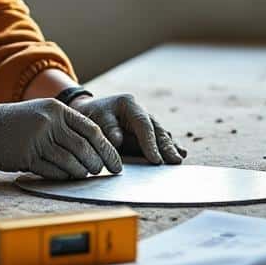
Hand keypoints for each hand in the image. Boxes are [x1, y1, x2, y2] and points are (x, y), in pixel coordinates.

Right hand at [0, 98, 123, 179]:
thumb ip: (68, 126)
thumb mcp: (44, 112)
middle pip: (84, 148)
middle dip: (97, 163)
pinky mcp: (27, 156)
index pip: (92, 130)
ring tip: (85, 175)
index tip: (116, 163)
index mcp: (58, 110)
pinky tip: (68, 177)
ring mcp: (38, 140)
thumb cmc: (19, 122)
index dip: (108, 149)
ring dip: (81, 172)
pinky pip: (53, 171)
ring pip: (71, 162)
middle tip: (101, 171)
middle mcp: (50, 123)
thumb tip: (96, 149)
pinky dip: (64, 177)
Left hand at [70, 94, 185, 164]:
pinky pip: (158, 137)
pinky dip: (168, 145)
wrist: (86, 112)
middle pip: (156, 128)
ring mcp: (144, 119)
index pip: (142, 124)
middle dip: (166, 146)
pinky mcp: (144, 129)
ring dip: (170, 146)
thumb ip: (107, 129)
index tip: (155, 159)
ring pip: (160, 133)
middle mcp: (140, 109)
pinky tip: (179, 153)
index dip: (150, 142)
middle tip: (175, 161)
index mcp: (128, 103)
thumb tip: (119, 140)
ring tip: (179, 158)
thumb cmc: (88, 116)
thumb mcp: (93, 119)